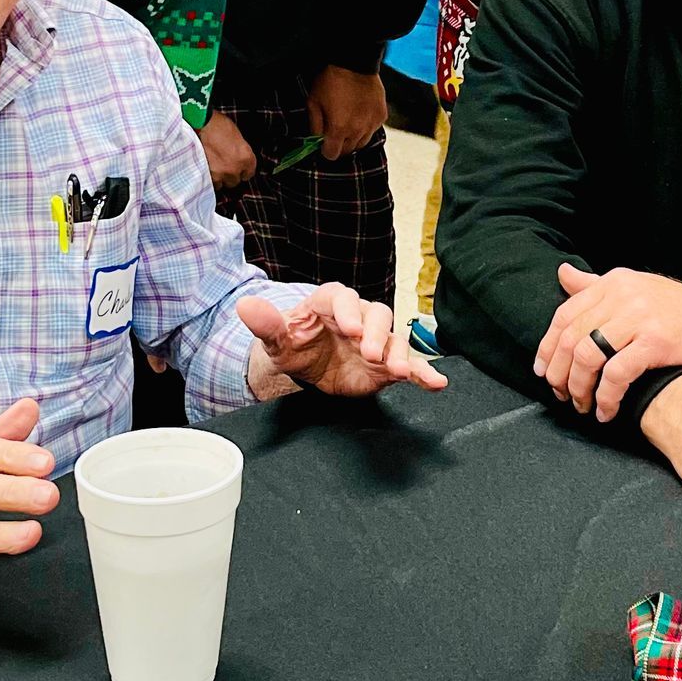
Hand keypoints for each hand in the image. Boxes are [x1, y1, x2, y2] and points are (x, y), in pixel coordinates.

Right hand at [198, 111, 256, 189]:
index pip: (249, 173)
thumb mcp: (236, 135)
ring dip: (218, 178)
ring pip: (222, 184)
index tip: (239, 170)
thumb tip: (236, 156)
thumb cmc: (217, 124)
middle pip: (235, 181)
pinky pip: (210, 183)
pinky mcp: (208, 175)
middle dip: (230, 175)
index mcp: (246, 157)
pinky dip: (208, 178)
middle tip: (223, 166)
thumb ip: (239, 150)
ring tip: (213, 168)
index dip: (242, 171)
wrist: (199, 124)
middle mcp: (236, 168)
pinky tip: (205, 170)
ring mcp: (221, 173)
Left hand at [237, 283, 448, 399]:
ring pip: (394, 338)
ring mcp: (376, 340)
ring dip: (399, 353)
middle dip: (374, 333)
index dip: (348, 309)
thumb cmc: (293, 345)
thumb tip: (245, 305)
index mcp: (331, 303)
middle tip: (369, 353)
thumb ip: (266, 324)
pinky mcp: (387, 364)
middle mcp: (359, 316)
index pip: (342, 296)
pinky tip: (437, 384)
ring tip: (399, 371)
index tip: (348, 327)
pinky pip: (410, 365)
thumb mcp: (277, 338)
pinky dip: (424, 373)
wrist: (306, 369)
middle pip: (375, 314)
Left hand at [306, 64, 387, 161]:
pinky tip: (360, 115)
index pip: (332, 155)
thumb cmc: (331, 81)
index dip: (326, 150)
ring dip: (354, 138)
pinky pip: (373, 130)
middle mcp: (357, 130)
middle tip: (335, 132)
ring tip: (348, 124)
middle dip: (340, 145)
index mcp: (338, 129)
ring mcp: (372, 124)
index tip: (324, 143)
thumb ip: (315, 126)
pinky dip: (366, 127)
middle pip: (348, 151)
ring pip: (362, 143)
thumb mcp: (313, 102)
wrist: (354, 62)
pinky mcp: (381, 116)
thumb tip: (317, 139)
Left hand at [534, 262, 681, 421]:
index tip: (543, 372)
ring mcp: (640, 317)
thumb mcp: (637, 288)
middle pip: (570, 338)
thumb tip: (562, 274)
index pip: (565, 314)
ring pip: (587, 356)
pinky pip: (617, 374)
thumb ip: (597, 285)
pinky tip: (608, 411)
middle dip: (560, 373)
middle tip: (562, 396)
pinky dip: (606, 397)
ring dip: (580, 388)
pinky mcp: (657, 341)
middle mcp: (623, 295)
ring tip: (584, 406)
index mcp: (614, 282)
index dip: (547, 347)